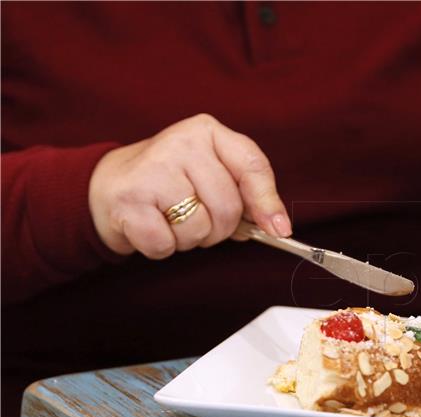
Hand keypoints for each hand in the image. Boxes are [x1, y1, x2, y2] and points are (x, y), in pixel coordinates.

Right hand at [89, 114, 290, 258]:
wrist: (108, 184)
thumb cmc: (170, 183)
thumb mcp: (211, 173)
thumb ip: (244, 193)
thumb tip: (276, 226)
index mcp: (208, 132)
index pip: (253, 166)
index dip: (269, 202)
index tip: (279, 230)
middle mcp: (181, 143)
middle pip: (228, 208)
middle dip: (219, 228)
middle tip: (195, 216)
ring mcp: (153, 168)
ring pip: (200, 229)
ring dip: (189, 238)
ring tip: (169, 218)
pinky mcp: (129, 198)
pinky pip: (166, 243)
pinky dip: (161, 246)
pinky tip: (149, 224)